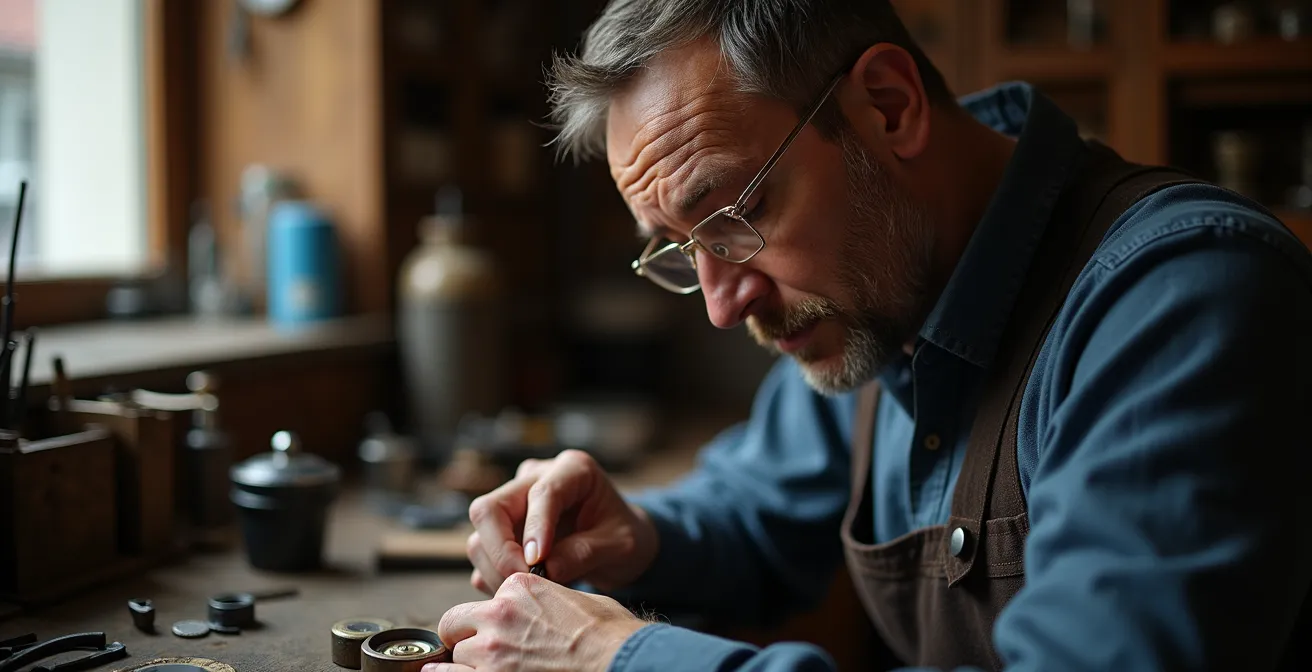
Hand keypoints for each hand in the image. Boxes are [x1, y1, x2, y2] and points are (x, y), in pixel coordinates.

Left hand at [428, 572, 646, 671]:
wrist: (618, 659)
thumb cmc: (609, 636)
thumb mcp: (577, 601)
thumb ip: (547, 601)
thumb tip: (542, 613)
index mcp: (522, 586)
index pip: (490, 598)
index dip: (496, 617)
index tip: (507, 630)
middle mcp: (500, 612)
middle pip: (458, 621)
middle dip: (467, 635)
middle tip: (482, 648)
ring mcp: (491, 647)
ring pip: (456, 650)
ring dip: (468, 661)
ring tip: (488, 667)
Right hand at [465, 449, 658, 593]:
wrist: (617, 541)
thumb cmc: (623, 534)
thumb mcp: (621, 544)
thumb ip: (587, 552)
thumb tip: (548, 569)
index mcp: (572, 469)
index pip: (542, 493)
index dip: (535, 528)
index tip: (537, 564)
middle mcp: (534, 478)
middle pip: (490, 508)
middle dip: (501, 551)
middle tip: (526, 583)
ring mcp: (514, 502)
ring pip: (480, 533)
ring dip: (496, 569)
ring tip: (531, 592)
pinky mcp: (502, 528)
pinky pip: (483, 553)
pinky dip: (494, 576)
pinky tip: (524, 590)